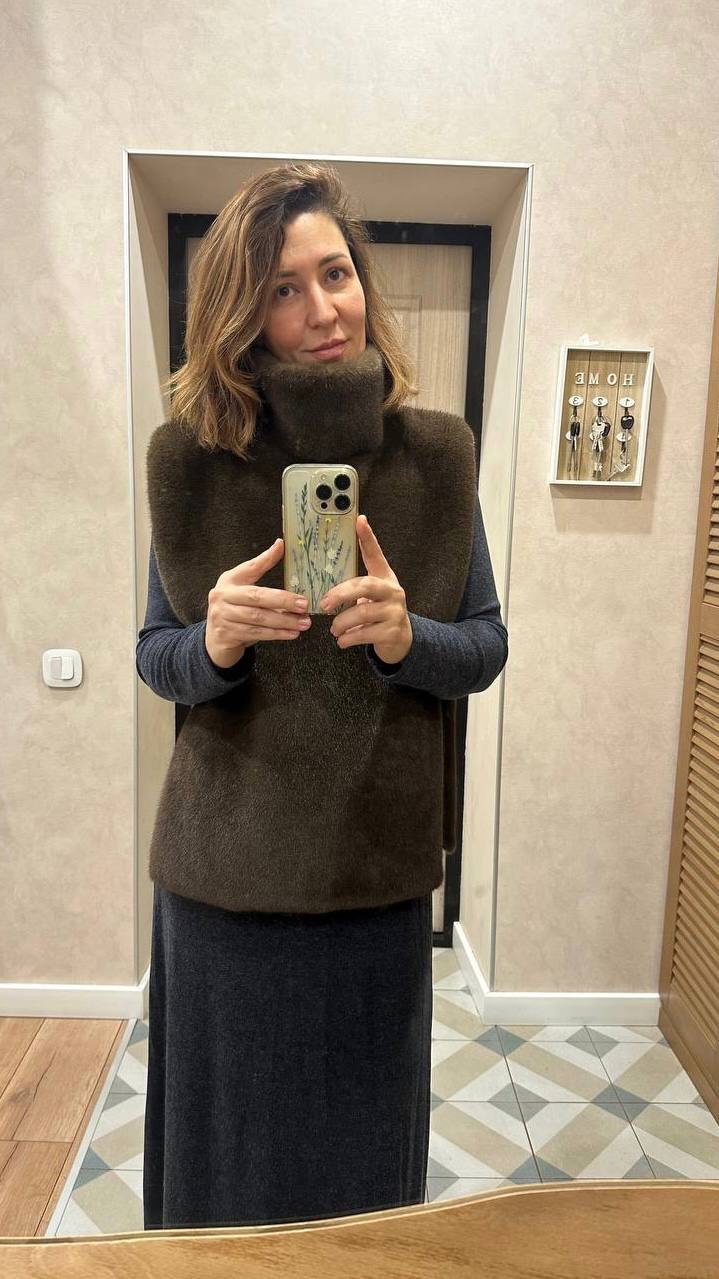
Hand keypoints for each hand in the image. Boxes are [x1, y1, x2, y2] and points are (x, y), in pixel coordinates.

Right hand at [205, 537, 310, 667]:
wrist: (216, 640)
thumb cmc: (235, 611)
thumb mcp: (244, 590)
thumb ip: (261, 571)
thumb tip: (280, 545)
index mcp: (229, 580)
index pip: (249, 567)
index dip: (265, 558)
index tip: (280, 547)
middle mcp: (223, 596)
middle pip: (256, 596)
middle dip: (283, 600)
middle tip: (303, 604)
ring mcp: (222, 616)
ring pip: (259, 618)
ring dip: (284, 621)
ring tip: (303, 622)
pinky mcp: (226, 634)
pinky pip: (257, 633)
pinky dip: (276, 634)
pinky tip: (291, 633)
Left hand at [320, 514, 412, 663]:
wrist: (401, 641)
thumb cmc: (379, 614)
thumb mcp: (371, 596)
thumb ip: (355, 587)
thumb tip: (323, 582)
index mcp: (384, 578)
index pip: (375, 554)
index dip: (367, 537)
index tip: (359, 520)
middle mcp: (393, 591)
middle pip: (365, 586)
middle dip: (341, 594)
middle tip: (324, 603)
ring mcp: (395, 612)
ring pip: (363, 612)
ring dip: (342, 622)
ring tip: (334, 629)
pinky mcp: (393, 632)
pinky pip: (365, 633)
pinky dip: (349, 638)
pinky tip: (342, 640)